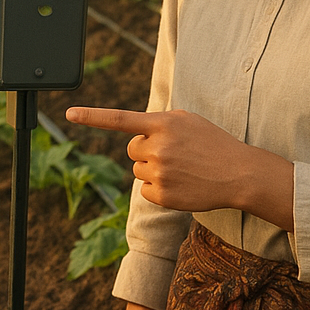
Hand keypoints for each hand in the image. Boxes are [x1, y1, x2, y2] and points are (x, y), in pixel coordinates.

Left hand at [66, 107, 293, 227]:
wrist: (239, 173)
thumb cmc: (212, 143)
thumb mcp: (187, 120)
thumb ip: (158, 121)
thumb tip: (134, 131)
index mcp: (162, 123)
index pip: (119, 119)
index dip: (92, 116)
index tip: (69, 113)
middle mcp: (157, 147)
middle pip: (131, 149)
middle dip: (145, 151)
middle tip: (172, 153)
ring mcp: (159, 172)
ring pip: (137, 170)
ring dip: (152, 169)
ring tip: (180, 168)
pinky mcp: (162, 195)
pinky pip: (144, 190)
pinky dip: (157, 189)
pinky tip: (179, 184)